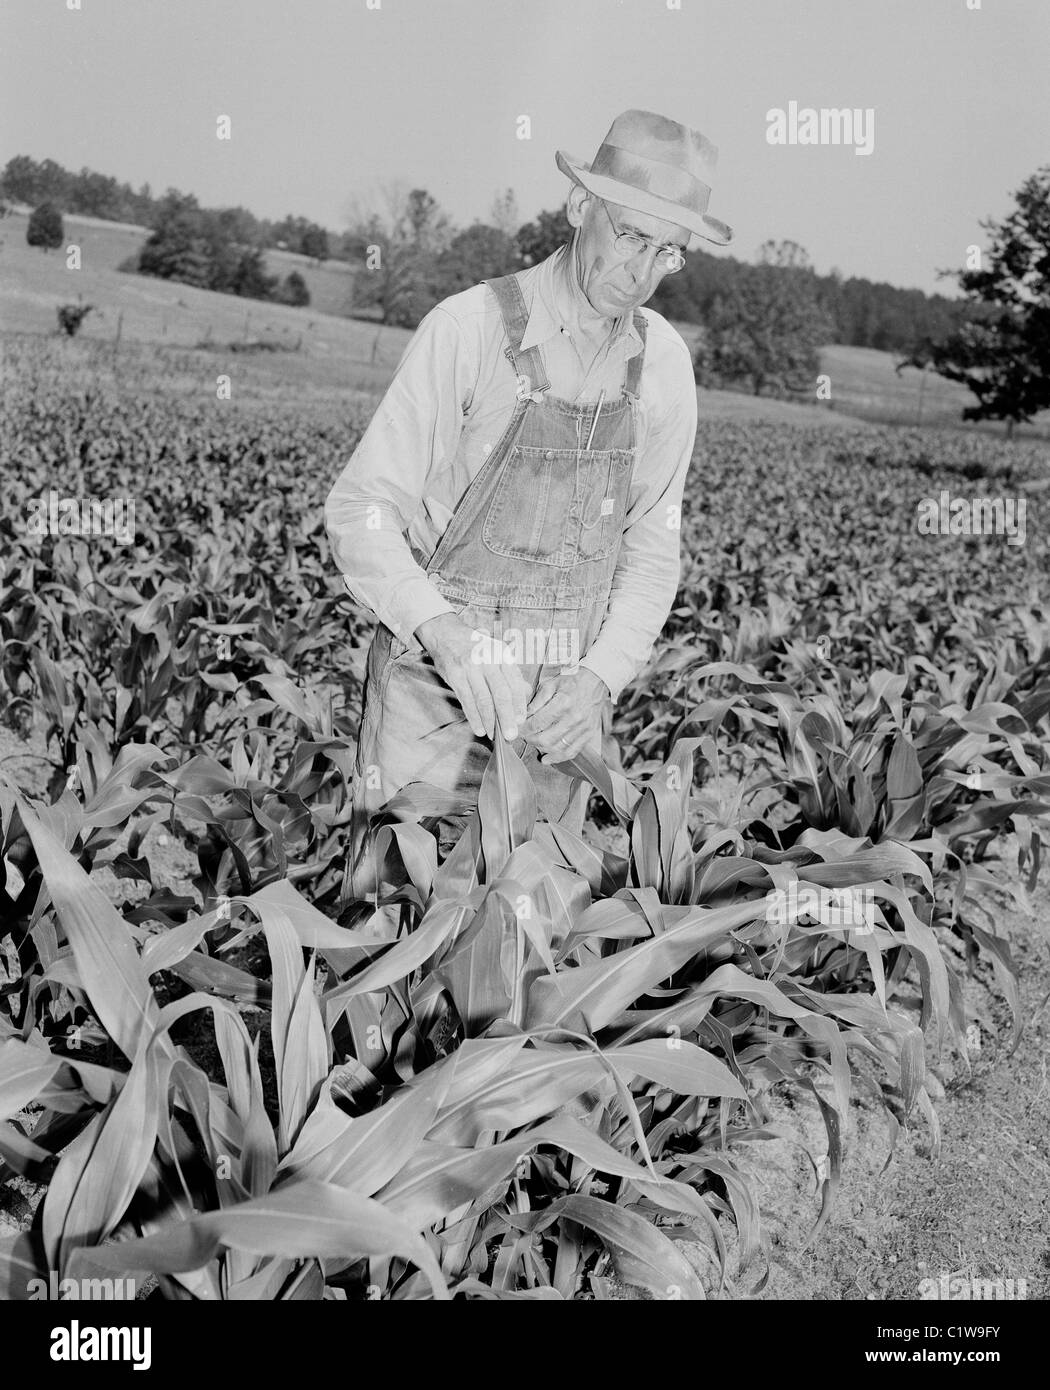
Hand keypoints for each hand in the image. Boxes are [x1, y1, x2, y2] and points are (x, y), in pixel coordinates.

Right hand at [414, 612, 528, 741]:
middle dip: (506, 717)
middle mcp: (488, 660)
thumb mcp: (497, 653)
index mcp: (502, 654)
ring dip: (489, 721)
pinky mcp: (455, 675)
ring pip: (483, 700)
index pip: (515, 684)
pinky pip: (467, 701)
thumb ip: (512, 673)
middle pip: (501, 694)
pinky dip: (474, 717)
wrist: (446, 634)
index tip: (521, 720)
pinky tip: (479, 728)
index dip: (519, 705)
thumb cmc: (475, 647)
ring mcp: (470, 668)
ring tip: (493, 735)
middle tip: (511, 734)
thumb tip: (526, 692)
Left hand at [523, 667, 608, 761]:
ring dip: (541, 749)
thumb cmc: (570, 682)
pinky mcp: (588, 734)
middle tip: (524, 736)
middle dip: (530, 740)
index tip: (517, 729)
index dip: (523, 729)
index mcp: (563, 703)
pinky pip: (572, 752)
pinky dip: (557, 758)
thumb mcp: (550, 684)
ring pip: (557, 748)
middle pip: (545, 739)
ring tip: (534, 744)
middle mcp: (574, 718)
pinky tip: (547, 759)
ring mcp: (583, 728)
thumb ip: (536, 702)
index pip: (537, 723)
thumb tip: (522, 718)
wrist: (595, 683)